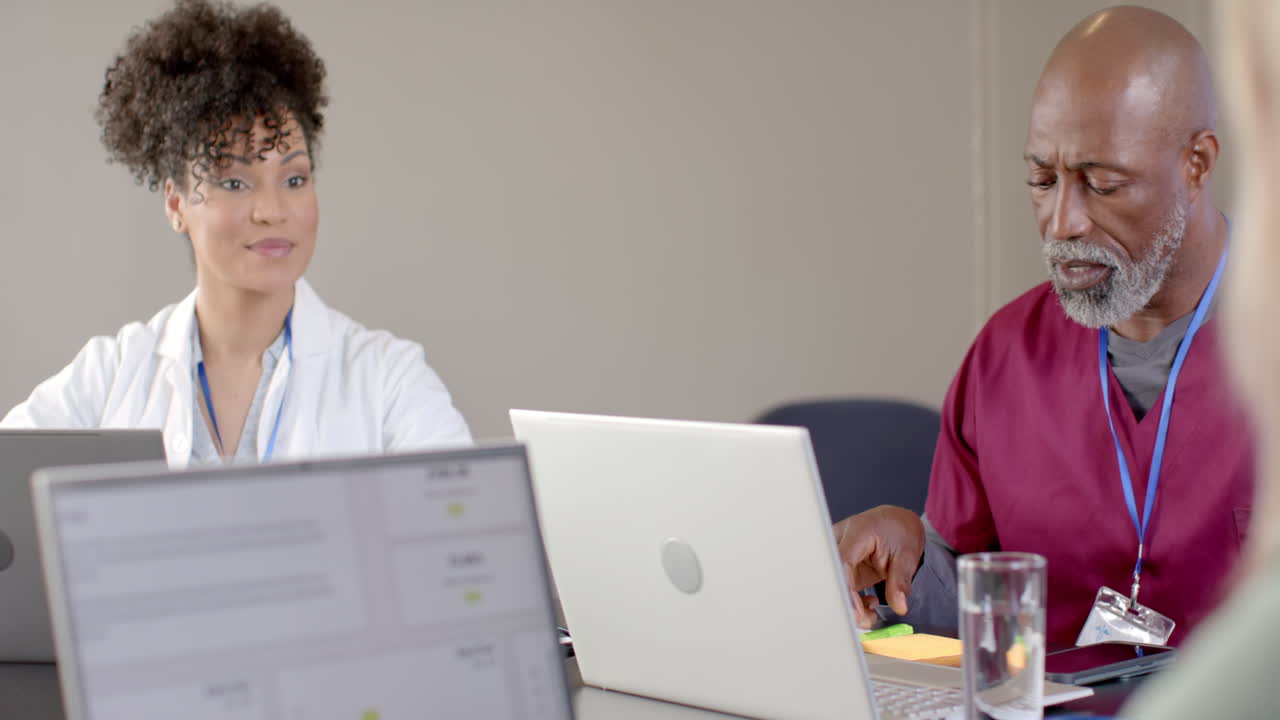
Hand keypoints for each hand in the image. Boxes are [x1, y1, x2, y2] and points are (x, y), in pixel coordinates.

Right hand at [832, 505, 924, 627]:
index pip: (844, 562)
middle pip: (833, 574)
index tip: (857, 613)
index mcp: (857, 532)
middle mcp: (841, 541)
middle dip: (844, 602)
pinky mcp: (841, 566)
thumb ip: (901, 580)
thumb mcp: (907, 555)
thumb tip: (899, 606)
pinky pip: (840, 586)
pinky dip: (852, 601)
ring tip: (869, 616)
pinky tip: (867, 605)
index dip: (847, 590)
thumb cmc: (900, 531)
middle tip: (862, 620)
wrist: (897, 523)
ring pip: (834, 583)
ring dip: (848, 604)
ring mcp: (838, 553)